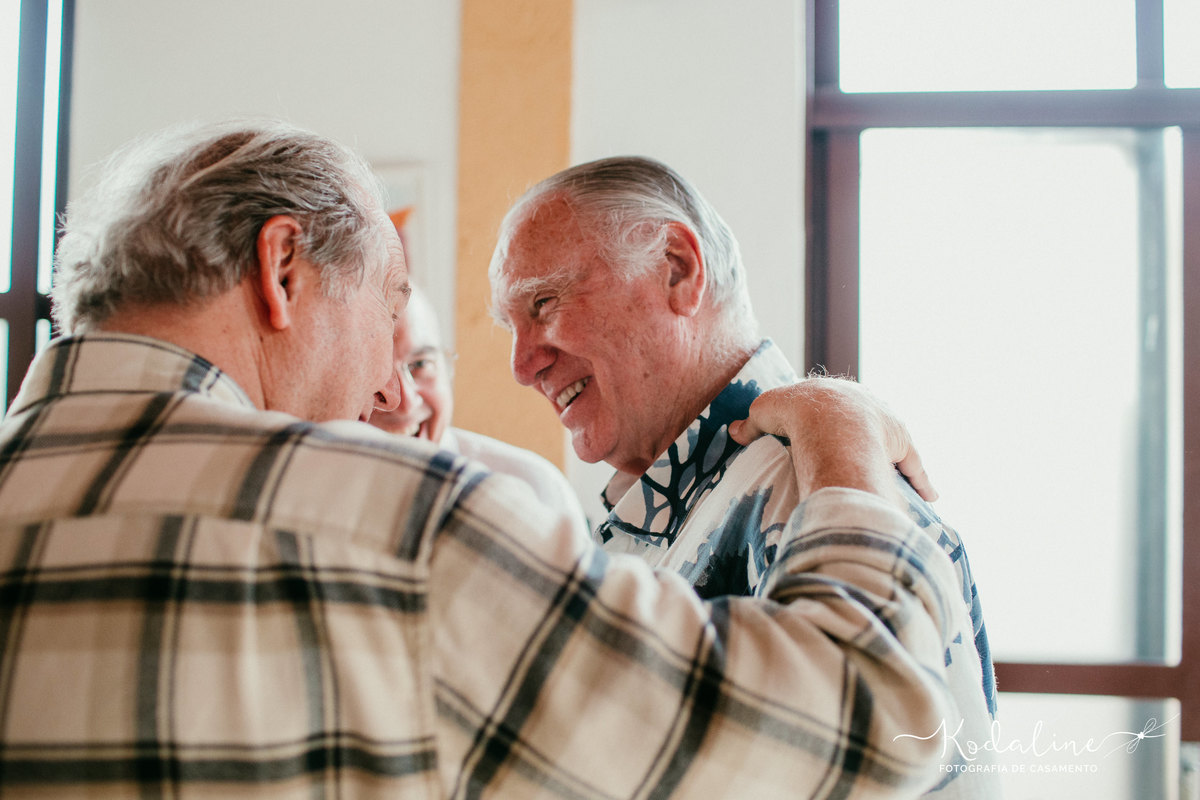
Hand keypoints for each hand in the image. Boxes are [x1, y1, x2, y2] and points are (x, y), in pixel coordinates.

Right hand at [728, 377, 937, 502]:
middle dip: (863, 439)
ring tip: (884, 477)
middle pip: (867, 424)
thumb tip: (735, 432)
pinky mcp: (903, 448)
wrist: (830, 422)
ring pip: (892, 444)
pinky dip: (921, 480)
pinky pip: (915, 465)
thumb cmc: (797, 413)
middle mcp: (868, 405)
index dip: (826, 421)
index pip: (834, 405)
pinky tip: (929, 494)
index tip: (820, 437)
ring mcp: (887, 426)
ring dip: (890, 460)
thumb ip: (752, 423)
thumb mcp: (764, 412)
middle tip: (851, 458)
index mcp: (838, 392)